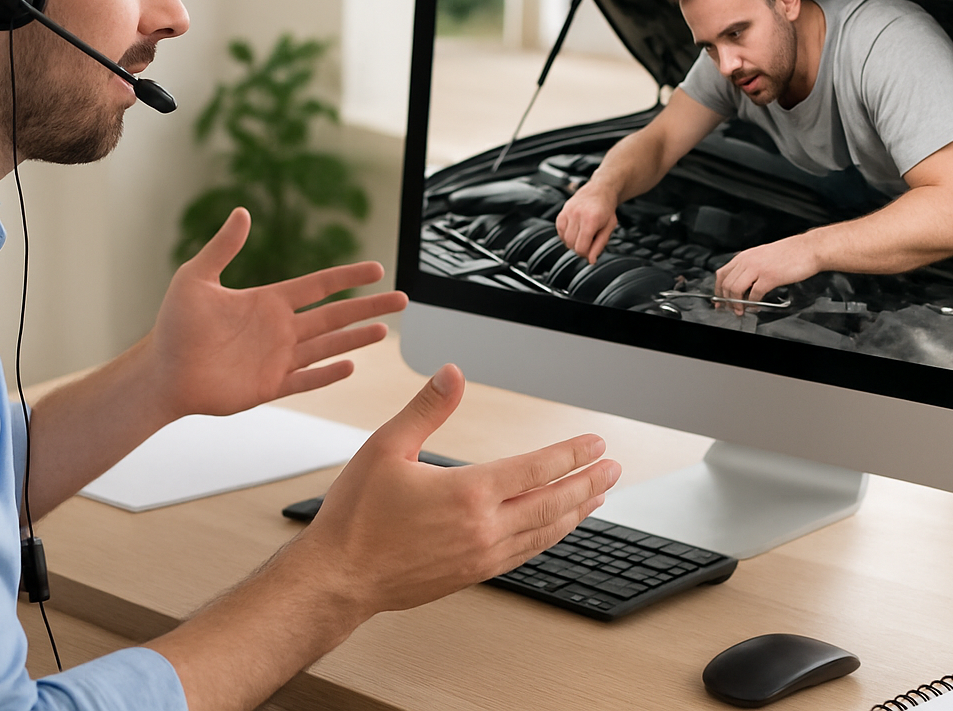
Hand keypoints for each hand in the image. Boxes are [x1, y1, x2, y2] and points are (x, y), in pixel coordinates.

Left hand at [145, 208, 406, 418]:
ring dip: (356, 339)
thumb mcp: (195, 278)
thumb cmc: (173, 326)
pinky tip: (351, 366)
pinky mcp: (270, 386)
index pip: (318, 285)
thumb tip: (242, 213)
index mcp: (267, 301)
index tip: (376, 268)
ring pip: (328, 345)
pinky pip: (306, 379)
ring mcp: (277, 359)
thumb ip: (222, 248)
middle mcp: (279, 329)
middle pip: (335, 315)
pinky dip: (328, 373)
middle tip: (402, 299)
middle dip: (368, 307)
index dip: (348, 276)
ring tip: (385, 331)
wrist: (162, 373)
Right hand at [296, 364, 620, 615]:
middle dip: (588, 482)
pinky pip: (525, 553)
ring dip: (575, 511)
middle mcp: (483, 528)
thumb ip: (426, 409)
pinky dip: (549, 537)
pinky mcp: (473, 574)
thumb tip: (452, 374)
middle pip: (553, 502)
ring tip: (596, 497)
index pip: (536, 468)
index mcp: (468, 493)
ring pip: (545, 532)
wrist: (339, 577)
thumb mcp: (386, 448)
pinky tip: (553, 529)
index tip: (594, 443)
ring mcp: (481, 556)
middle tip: (613, 469)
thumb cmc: (356, 518)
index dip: (571, 453)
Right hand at [556, 182, 620, 263]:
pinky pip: (559, 231)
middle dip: (580, 248)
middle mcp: (576, 215)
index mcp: (591, 220)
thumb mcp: (609, 228)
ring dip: (573, 242)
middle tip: (590, 242)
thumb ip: (599, 245)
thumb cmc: (606, 209)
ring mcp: (567, 212)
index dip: (586, 254)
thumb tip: (591, 261)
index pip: (581, 248)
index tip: (592, 251)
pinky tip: (576, 230)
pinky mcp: (562, 212)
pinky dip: (566, 235)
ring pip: (564, 239)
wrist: (600, 190)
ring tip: (584, 235)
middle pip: (571, 245)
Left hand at [713, 235, 819, 311]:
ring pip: (735, 289)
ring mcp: (758, 269)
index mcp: (745, 256)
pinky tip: (756, 306)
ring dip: (737, 304)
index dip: (718, 290)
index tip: (719, 300)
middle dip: (726, 300)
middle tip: (731, 309)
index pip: (722, 274)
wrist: (809, 248)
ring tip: (742, 310)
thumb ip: (750, 266)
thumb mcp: (762, 255)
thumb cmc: (790, 252)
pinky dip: (753, 303)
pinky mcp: (770, 277)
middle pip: (726, 283)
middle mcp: (748, 261)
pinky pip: (754, 294)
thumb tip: (741, 282)